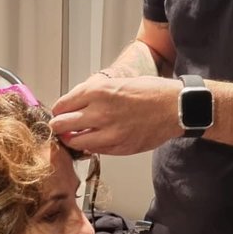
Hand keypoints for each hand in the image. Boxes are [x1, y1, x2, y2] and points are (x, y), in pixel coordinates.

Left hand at [50, 75, 181, 154]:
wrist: (174, 108)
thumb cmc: (150, 92)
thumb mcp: (117, 82)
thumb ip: (93, 94)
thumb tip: (74, 103)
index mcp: (97, 91)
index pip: (61, 105)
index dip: (58, 111)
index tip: (59, 113)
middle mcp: (99, 112)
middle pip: (61, 125)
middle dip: (59, 126)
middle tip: (61, 127)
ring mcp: (108, 133)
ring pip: (74, 142)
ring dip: (73, 139)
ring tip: (77, 135)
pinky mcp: (118, 147)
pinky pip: (94, 150)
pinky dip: (90, 146)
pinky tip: (96, 139)